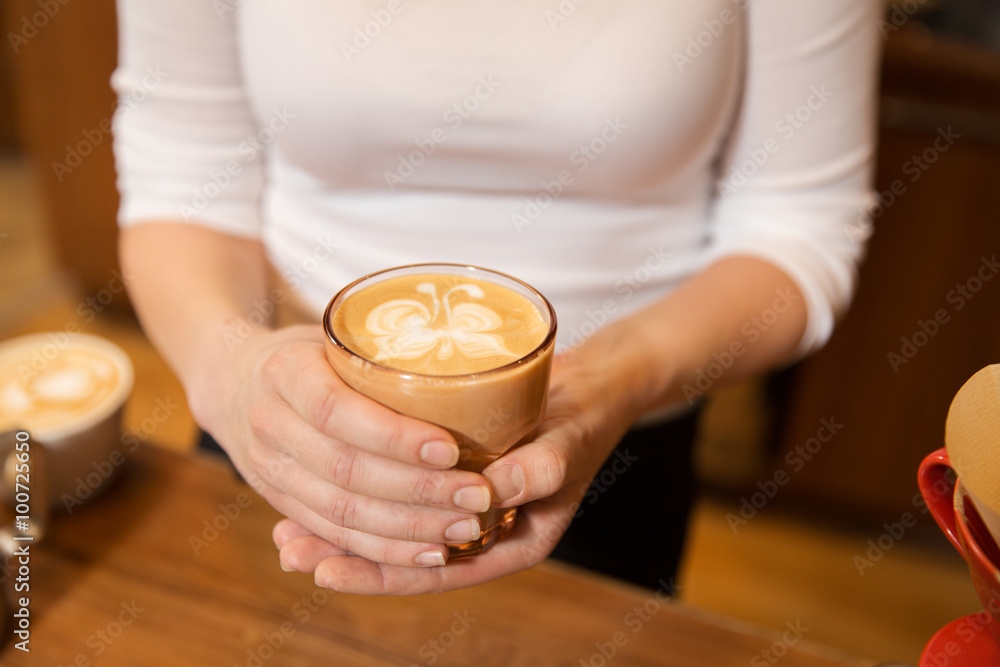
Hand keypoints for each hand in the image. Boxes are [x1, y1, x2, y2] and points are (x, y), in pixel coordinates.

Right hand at [189, 324, 495, 567]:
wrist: (232, 379)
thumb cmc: (310, 351)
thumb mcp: (336, 333)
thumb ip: (384, 352)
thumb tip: (470, 367)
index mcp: (284, 372)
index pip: (337, 411)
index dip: (394, 436)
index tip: (452, 449)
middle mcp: (269, 424)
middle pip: (345, 471)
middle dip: (418, 490)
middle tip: (478, 495)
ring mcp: (268, 470)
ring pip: (341, 513)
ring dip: (409, 528)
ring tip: (466, 527)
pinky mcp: (280, 503)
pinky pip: (335, 535)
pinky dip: (385, 551)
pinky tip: (431, 553)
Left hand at [273, 342, 646, 594]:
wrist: (590, 390)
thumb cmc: (584, 419)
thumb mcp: (570, 443)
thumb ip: (540, 468)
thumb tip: (490, 492)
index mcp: (514, 542)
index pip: (438, 572)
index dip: (380, 574)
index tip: (326, 568)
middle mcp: (485, 534)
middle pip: (408, 559)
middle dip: (348, 555)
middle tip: (289, 548)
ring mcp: (465, 509)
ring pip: (398, 533)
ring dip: (344, 531)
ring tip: (285, 532)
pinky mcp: (452, 478)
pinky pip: (402, 499)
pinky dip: (364, 496)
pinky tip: (320, 486)